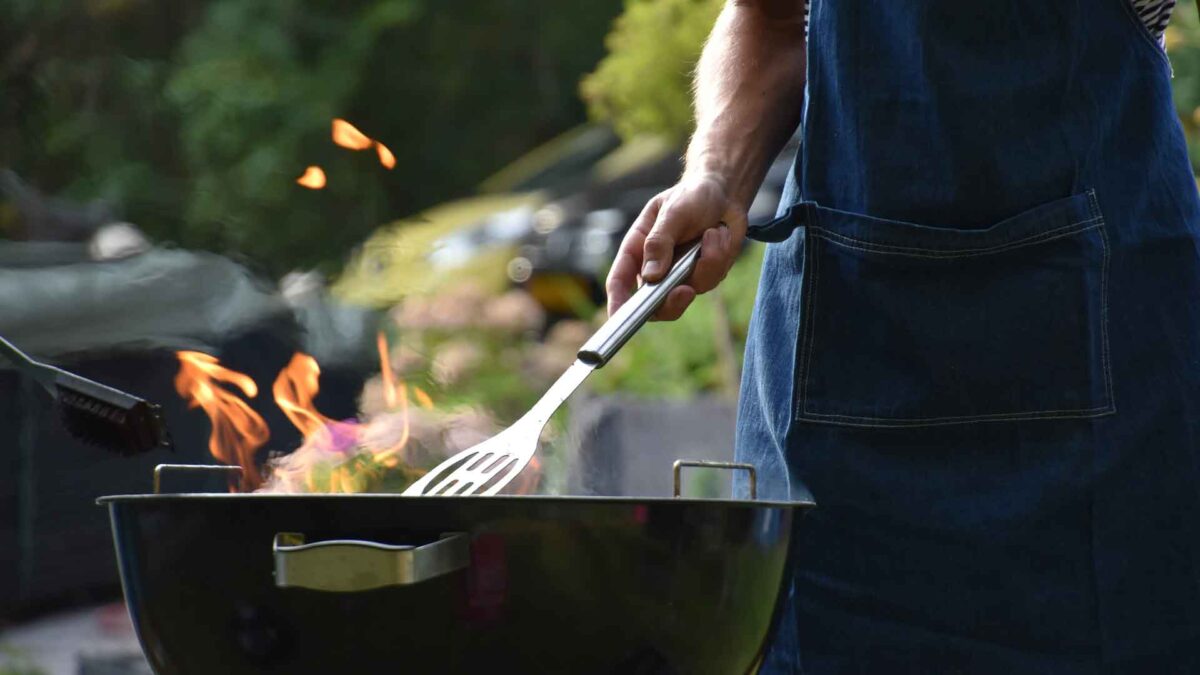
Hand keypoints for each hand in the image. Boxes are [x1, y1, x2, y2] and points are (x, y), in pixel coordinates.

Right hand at [605, 173, 747, 319]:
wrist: (724, 194)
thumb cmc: (691, 196)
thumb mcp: (672, 212)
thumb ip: (660, 242)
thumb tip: (651, 276)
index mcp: (637, 250)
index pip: (620, 281)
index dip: (617, 303)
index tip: (619, 319)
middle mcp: (655, 267)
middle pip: (653, 304)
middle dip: (671, 302)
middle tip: (685, 291)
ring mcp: (680, 275)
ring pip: (688, 292)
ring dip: (706, 263)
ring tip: (713, 233)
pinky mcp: (703, 275)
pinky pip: (711, 280)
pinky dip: (719, 257)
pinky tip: (720, 235)